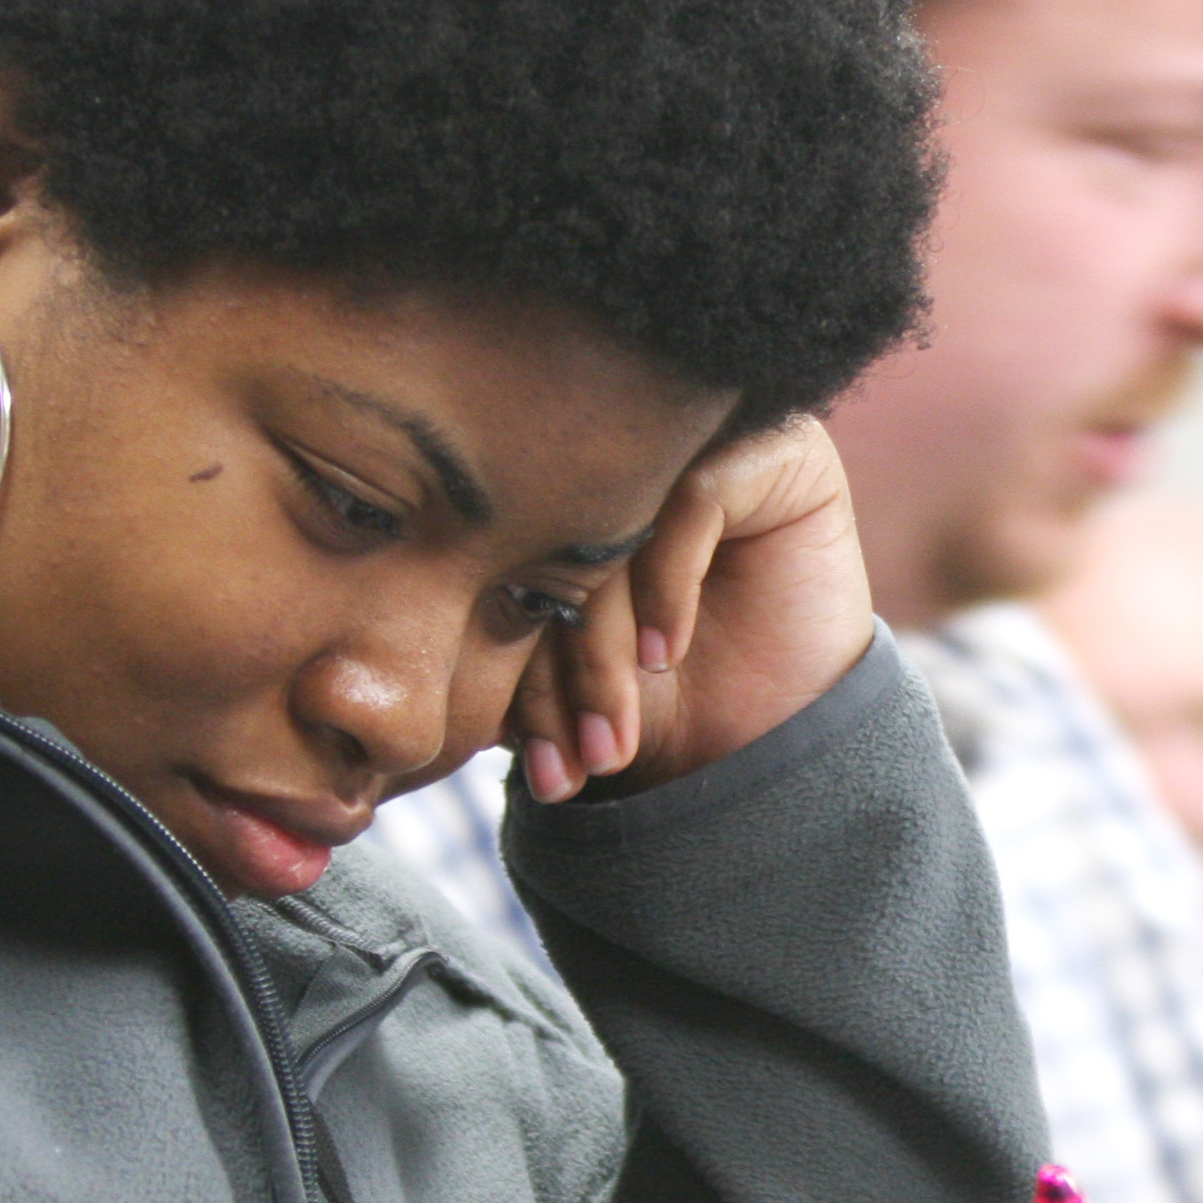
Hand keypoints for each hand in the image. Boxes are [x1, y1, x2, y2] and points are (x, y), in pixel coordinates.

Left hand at [508, 415, 874, 798]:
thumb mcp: (574, 688)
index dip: (511, 664)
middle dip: (562, 666)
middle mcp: (630, 451)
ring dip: (605, 640)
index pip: (512, 556)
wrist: (792, 734)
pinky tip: (667, 654)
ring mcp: (705, 438)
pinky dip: (666, 585)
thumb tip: (410, 678)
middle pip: (561, 537)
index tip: (537, 765)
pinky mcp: (776, 445)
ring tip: (615, 730)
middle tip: (580, 756)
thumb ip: (502, 654)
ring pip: (620, 523)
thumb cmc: (678, 704)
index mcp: (566, 486)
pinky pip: (692, 498)